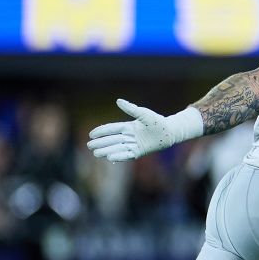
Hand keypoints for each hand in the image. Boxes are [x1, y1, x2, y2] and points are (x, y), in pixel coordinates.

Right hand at [87, 99, 202, 162]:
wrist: (169, 132)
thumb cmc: (157, 121)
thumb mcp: (143, 113)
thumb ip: (131, 109)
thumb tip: (118, 101)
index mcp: (128, 126)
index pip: (112, 129)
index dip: (101, 131)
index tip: (91, 134)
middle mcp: (129, 136)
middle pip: (112, 140)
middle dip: (101, 143)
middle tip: (89, 146)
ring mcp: (133, 144)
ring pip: (117, 148)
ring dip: (106, 150)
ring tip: (96, 153)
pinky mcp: (139, 151)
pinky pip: (127, 154)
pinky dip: (119, 156)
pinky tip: (110, 158)